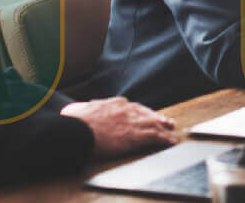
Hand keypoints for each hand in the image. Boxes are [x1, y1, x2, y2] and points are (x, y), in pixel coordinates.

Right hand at [61, 97, 178, 158]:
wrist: (78, 132)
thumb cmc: (74, 123)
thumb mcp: (77, 110)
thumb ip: (82, 109)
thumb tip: (72, 110)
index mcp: (115, 104)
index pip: (133, 107)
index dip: (142, 112)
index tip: (146, 115)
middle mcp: (127, 110)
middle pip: (147, 114)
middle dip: (158, 118)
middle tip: (167, 122)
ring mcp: (133, 122)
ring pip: (154, 124)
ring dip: (165, 130)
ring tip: (172, 134)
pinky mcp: (135, 136)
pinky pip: (155, 136)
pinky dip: (165, 139)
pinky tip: (170, 141)